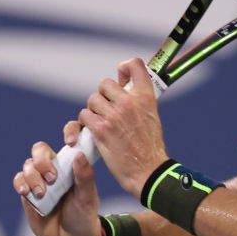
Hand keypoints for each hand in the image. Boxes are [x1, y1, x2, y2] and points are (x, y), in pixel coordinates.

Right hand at [14, 136, 102, 235]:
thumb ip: (84, 177)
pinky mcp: (28, 193)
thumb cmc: (84, 216)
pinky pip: (19, 181)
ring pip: (28, 165)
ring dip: (32, 176)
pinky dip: (20, 184)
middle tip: (52, 178)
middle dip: (42, 160)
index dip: (68, 131)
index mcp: (73, 164)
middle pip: (40, 150)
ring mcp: (40, 180)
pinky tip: (26, 193)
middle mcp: (55, 168)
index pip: (69, 137)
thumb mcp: (88, 197)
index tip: (69, 142)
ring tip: (42, 193)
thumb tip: (79, 153)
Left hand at [79, 58, 169, 198]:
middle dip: (104, 96)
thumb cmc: (150, 147)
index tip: (122, 78)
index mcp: (146, 97)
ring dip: (94, 111)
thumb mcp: (152, 116)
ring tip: (102, 122)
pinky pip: (84, 116)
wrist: (148, 171)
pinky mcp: (101, 130)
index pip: (134, 65)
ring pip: (92, 100)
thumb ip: (139, 100)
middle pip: (105, 83)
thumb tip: (126, 87)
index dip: (124, 68)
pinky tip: (95, 132)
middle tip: (109, 109)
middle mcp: (129, 102)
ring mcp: (114, 115)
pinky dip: (86, 124)